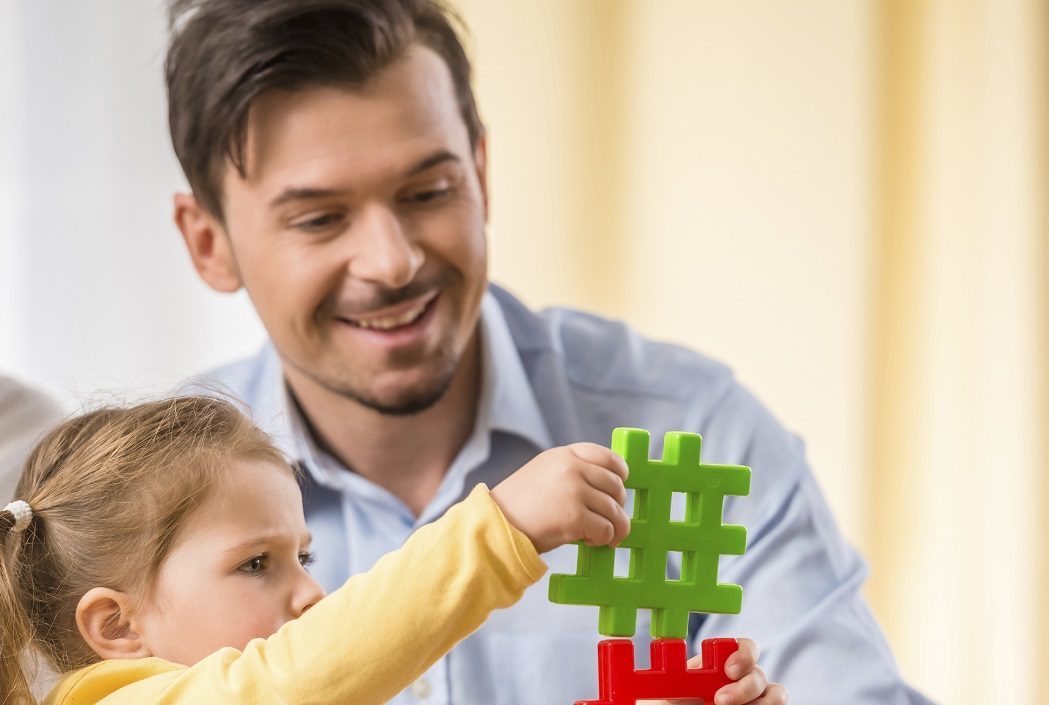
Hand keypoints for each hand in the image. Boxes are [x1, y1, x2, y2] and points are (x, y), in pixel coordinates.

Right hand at [491, 443, 630, 552]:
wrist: (494, 525)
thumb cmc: (517, 506)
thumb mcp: (543, 473)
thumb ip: (571, 472)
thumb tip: (606, 489)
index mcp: (564, 455)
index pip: (607, 456)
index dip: (620, 472)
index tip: (622, 485)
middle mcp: (572, 468)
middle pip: (616, 485)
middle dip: (617, 505)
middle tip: (611, 520)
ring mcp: (574, 491)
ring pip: (614, 510)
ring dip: (613, 527)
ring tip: (602, 537)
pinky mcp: (575, 517)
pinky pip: (606, 529)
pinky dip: (603, 539)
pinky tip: (589, 541)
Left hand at [657, 638, 787, 704]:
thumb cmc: (673, 700)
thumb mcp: (672, 685)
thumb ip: (683, 676)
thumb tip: (682, 671)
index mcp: (723, 662)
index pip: (747, 647)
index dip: (744, 655)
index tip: (729, 670)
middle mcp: (743, 677)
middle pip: (758, 674)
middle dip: (744, 687)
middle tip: (720, 700)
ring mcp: (754, 697)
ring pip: (775, 694)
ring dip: (762, 702)